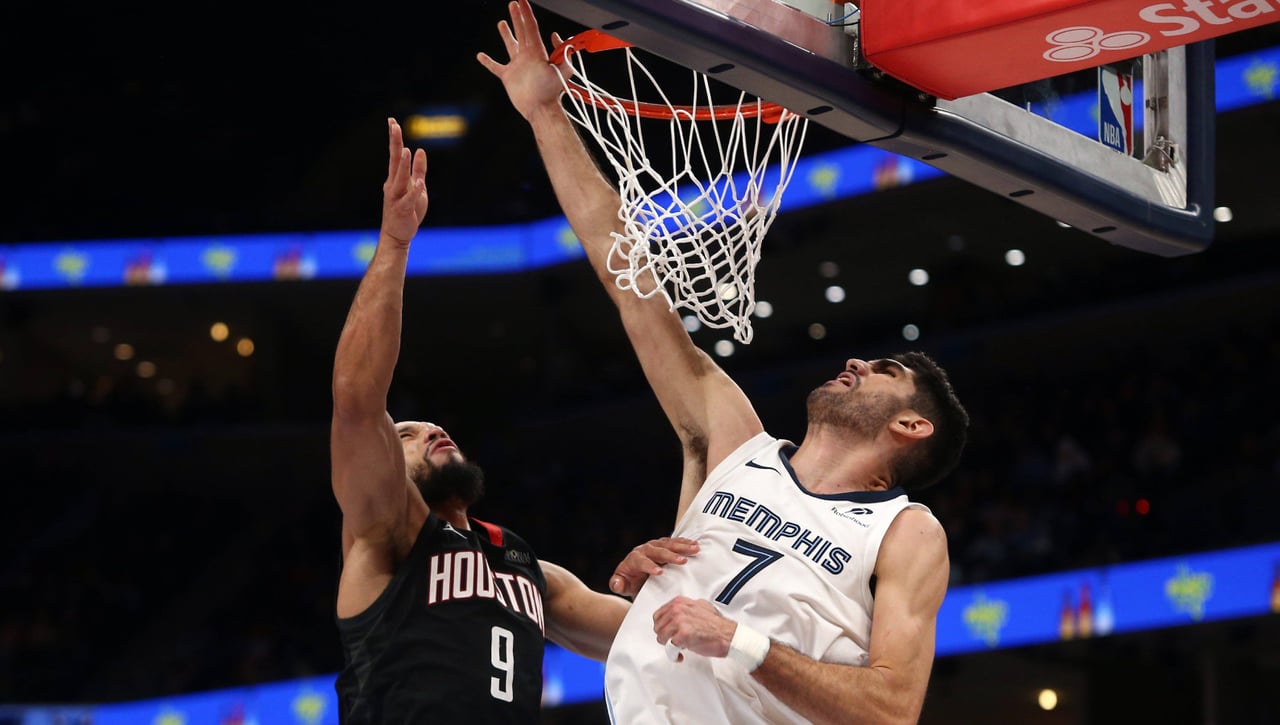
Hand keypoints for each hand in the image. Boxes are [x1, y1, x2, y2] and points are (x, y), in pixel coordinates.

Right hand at [381, 117, 427, 247]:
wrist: (397, 235)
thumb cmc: (407, 211)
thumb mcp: (417, 187)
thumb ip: (419, 170)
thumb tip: (420, 150)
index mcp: (396, 178)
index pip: (394, 155)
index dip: (394, 138)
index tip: (392, 121)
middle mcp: (393, 185)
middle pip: (394, 161)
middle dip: (394, 143)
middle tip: (393, 125)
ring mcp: (396, 197)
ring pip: (399, 178)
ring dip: (402, 165)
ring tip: (405, 150)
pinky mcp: (402, 210)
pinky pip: (408, 199)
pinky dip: (414, 191)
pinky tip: (419, 183)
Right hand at [476, 0, 572, 120]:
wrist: (540, 109)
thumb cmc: (551, 92)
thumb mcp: (562, 71)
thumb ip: (564, 55)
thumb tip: (556, 37)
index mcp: (537, 51)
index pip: (531, 27)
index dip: (526, 13)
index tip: (523, 1)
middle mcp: (527, 56)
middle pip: (521, 31)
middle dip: (518, 16)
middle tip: (514, 3)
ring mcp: (517, 66)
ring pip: (510, 45)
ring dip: (506, 34)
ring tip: (501, 23)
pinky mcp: (508, 77)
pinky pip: (496, 67)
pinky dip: (488, 62)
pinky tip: (481, 55)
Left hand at [610, 536, 699, 596]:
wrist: (634, 573)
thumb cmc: (629, 580)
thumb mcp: (622, 585)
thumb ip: (617, 585)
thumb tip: (617, 584)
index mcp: (634, 559)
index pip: (642, 561)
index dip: (650, 566)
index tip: (660, 573)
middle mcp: (645, 549)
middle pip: (658, 551)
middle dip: (671, 555)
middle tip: (682, 561)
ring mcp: (655, 545)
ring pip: (669, 544)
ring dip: (682, 546)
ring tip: (694, 549)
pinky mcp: (663, 544)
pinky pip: (674, 542)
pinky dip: (685, 542)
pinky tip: (694, 544)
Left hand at [652, 596, 736, 661]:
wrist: (729, 635)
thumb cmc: (718, 625)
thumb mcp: (700, 606)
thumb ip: (686, 608)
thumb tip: (678, 613)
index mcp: (680, 602)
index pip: (658, 615)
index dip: (662, 626)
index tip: (667, 632)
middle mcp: (678, 610)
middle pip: (657, 626)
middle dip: (664, 636)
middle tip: (672, 641)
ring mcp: (679, 622)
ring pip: (661, 637)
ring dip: (668, 645)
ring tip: (677, 648)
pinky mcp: (682, 635)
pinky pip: (669, 647)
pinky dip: (674, 654)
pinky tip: (681, 654)